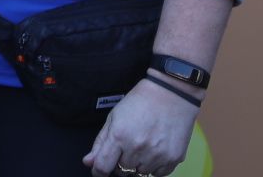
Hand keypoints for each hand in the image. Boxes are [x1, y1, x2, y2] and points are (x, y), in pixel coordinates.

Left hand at [83, 76, 199, 175]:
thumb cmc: (141, 102)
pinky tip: (154, 150)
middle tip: (126, 147)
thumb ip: (100, 142)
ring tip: (142, 145)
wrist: (172, 94)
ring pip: (139, 174)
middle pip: (121, 172)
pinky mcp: (173, 159)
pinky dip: (154, 167)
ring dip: (137, 165)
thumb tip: (89, 162)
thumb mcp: (114, 116)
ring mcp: (157, 155)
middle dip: (119, 163)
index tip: (99, 171)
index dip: (98, 171)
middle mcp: (137, 148)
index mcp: (119, 136)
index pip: (102, 167)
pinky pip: (158, 174)